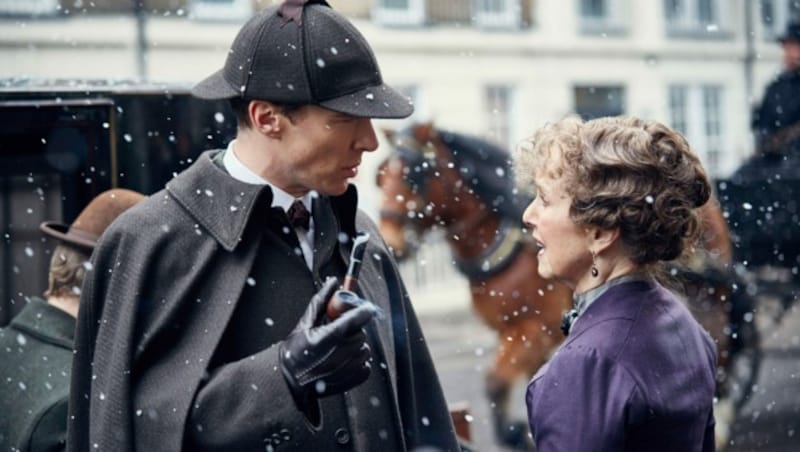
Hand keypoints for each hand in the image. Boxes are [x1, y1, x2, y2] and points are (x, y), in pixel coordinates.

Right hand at [279, 278, 376, 420]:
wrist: (290, 382)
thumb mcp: (304, 324)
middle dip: (353, 330)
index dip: (362, 310)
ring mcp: (347, 369)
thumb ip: (321, 301)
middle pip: (361, 333)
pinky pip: (366, 364)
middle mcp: (338, 355)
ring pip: (365, 348)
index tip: (365, 307)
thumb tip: (333, 282)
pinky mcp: (354, 379)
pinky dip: (358, 360)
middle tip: (340, 332)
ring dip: (356, 345)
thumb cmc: (294, 352)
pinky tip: (344, 360)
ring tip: (339, 348)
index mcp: (325, 339)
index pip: (355, 319)